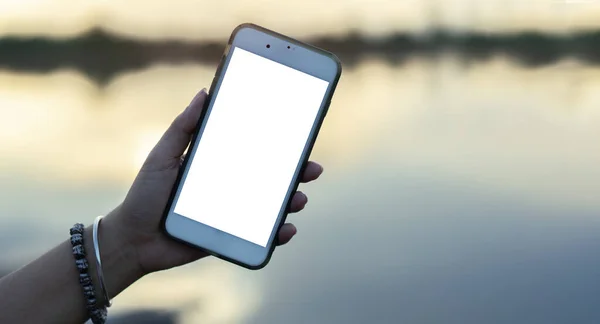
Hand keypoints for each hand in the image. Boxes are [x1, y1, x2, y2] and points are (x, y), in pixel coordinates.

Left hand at [103, 89, 323, 274]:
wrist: (132, 240)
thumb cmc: (144, 195)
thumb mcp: (162, 155)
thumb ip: (183, 128)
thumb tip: (204, 92)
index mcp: (218, 165)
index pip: (253, 152)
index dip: (277, 145)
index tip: (298, 135)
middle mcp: (230, 187)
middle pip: (271, 179)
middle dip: (296, 174)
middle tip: (312, 170)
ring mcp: (233, 213)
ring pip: (271, 206)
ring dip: (290, 202)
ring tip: (298, 199)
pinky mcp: (230, 238)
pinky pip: (259, 236)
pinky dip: (277, 234)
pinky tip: (286, 230)